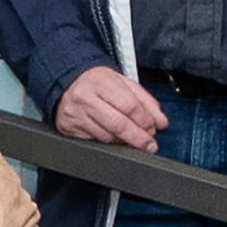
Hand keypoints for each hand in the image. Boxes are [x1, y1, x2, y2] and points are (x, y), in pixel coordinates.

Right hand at [52, 66, 170, 151]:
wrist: (66, 82)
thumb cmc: (97, 82)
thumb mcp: (122, 82)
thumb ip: (144, 100)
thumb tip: (160, 121)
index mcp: (101, 82)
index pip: (129, 106)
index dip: (145, 121)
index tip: (154, 128)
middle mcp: (86, 98)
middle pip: (119, 125)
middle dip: (139, 138)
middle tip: (150, 144)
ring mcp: (76, 115)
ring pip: (107, 137)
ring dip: (125, 142)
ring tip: (134, 139)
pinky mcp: (69, 128)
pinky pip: (95, 142)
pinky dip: (110, 142)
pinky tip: (115, 137)